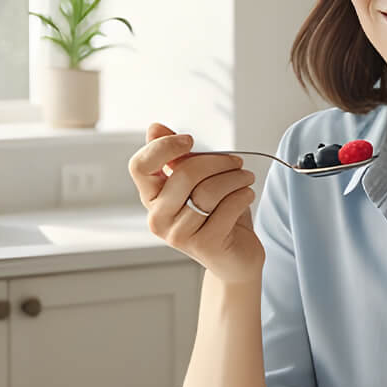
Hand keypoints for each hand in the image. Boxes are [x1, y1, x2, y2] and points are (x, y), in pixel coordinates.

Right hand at [128, 123, 263, 285]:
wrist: (235, 258)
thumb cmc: (215, 215)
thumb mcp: (196, 182)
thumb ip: (176, 156)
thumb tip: (154, 128)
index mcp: (151, 197)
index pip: (140, 166)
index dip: (164, 147)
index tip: (189, 140)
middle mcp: (158, 218)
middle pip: (184, 174)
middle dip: (218, 162)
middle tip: (236, 163)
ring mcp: (179, 234)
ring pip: (209, 191)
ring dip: (236, 179)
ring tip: (245, 179)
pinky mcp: (204, 245)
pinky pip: (227, 207)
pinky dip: (243, 195)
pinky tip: (246, 196)